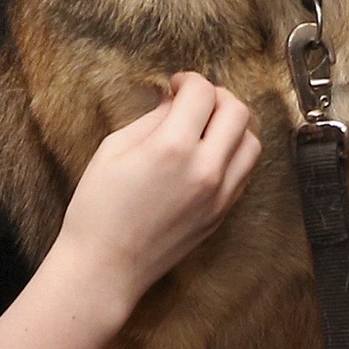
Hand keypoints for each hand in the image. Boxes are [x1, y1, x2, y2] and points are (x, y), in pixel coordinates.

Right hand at [56, 72, 261, 299]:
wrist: (105, 267)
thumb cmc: (98, 208)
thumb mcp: (113, 149)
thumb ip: (152, 119)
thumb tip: (175, 100)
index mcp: (172, 147)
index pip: (202, 93)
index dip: (189, 80)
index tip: (176, 85)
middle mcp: (205, 169)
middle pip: (237, 111)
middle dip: (216, 96)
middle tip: (194, 101)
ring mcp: (219, 195)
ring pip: (251, 142)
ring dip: (232, 125)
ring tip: (206, 128)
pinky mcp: (222, 214)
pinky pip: (244, 172)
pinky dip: (234, 154)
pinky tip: (208, 155)